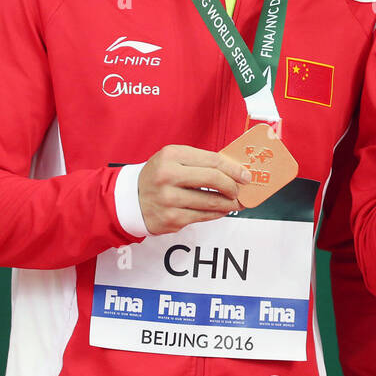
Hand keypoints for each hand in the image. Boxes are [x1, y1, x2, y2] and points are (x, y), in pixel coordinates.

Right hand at [137, 145, 252, 234]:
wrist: (130, 199)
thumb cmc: (158, 176)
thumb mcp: (173, 159)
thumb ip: (200, 162)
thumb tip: (234, 171)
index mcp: (171, 155)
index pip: (212, 160)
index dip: (233, 168)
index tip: (245, 175)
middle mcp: (168, 176)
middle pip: (214, 179)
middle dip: (233, 186)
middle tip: (241, 190)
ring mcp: (169, 199)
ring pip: (211, 201)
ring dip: (229, 203)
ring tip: (235, 202)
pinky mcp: (171, 219)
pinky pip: (203, 216)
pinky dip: (217, 213)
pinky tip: (221, 210)